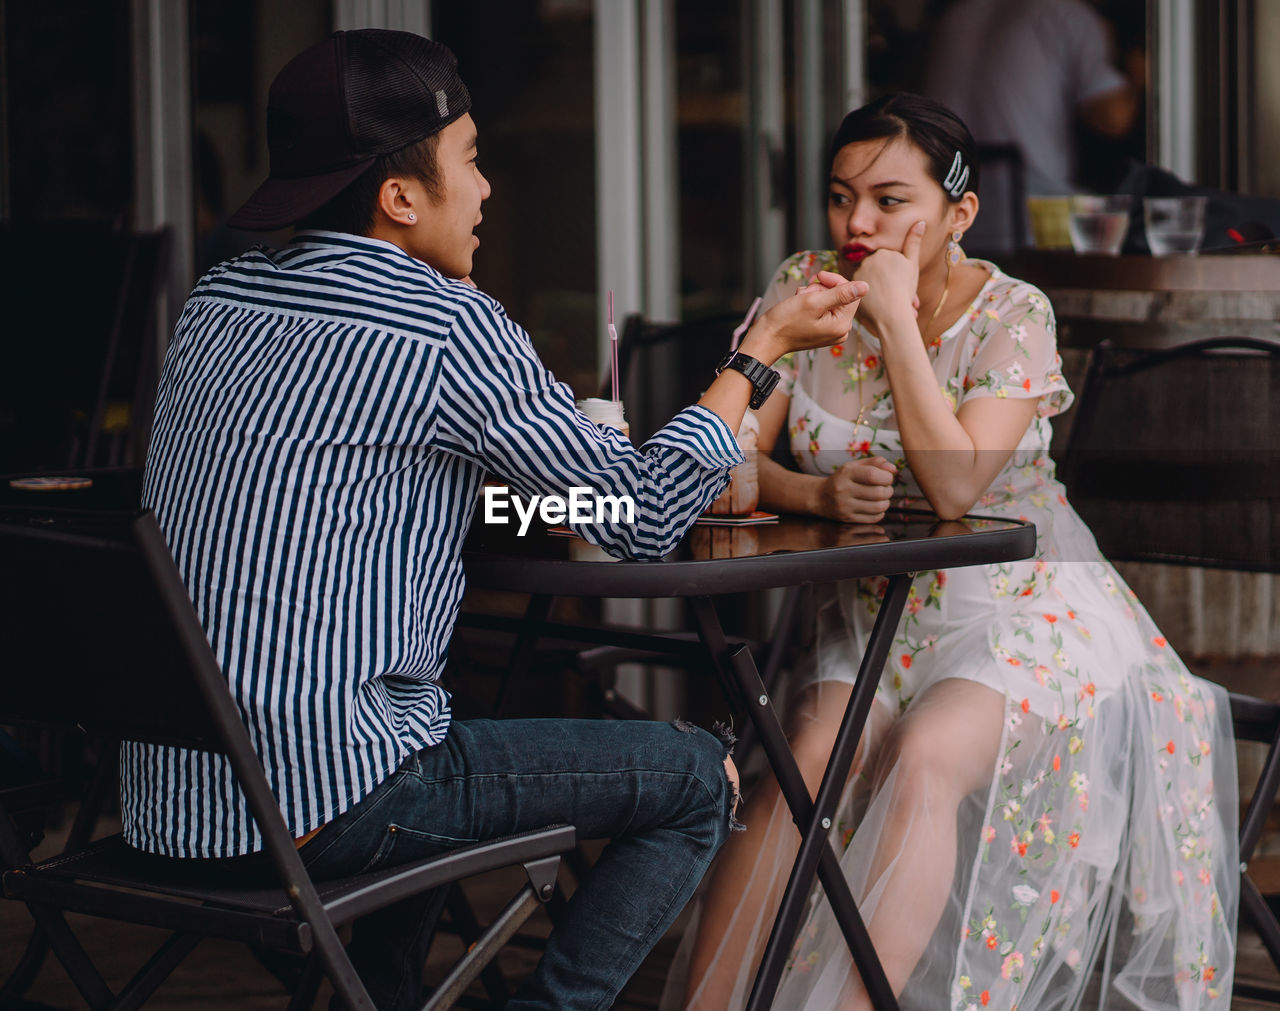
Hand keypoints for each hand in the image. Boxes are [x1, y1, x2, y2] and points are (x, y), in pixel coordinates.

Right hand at [739, 272, 868, 363]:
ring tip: (799, 300)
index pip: (852, 293)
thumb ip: (841, 293)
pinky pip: (822, 310)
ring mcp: (830, 332)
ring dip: (814, 294)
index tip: (818, 277)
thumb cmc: (786, 321)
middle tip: (805, 292)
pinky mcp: (821, 331)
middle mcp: (840, 331)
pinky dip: (810, 303)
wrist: (767, 338)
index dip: (836, 281)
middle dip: (822, 289)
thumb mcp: (814, 301)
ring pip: (830, 301)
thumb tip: (866, 286)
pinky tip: (798, 306)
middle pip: (842, 297)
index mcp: (842, 325)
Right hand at [814, 456, 896, 522]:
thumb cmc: (842, 479)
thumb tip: (893, 469)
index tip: (888, 477)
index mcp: (846, 473)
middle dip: (889, 490)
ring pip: (878, 507)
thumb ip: (874, 463)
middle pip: (878, 492)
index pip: (873, 475)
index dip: (887, 477)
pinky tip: (876, 507)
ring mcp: (845, 506)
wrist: (820, 497)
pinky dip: (880, 513)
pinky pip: (873, 518)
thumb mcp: (854, 466)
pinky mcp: (847, 518)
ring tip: (882, 498)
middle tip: (887, 488)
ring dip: (886, 502)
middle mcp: (843, 489)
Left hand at [852, 220, 925, 335]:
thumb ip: (914, 242)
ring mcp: (858, 273)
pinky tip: (875, 303)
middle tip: (894, 294)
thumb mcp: (912, 264)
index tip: (898, 284)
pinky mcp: (851, 286)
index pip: (886, 261)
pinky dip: (867, 295)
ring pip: (869, 280)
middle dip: (886, 282)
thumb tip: (920, 222)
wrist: (892, 314)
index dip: (894, 274)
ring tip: (887, 301)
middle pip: (876, 270)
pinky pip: (860, 288)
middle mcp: (867, 259)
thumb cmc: (905, 289)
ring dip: (877, 289)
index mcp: (882, 251)